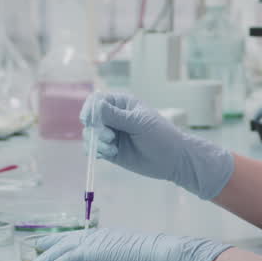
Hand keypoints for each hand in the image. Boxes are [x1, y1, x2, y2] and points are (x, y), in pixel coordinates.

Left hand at [28, 227, 230, 260]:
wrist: (167, 253)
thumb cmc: (159, 258)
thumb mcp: (138, 256)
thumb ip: (125, 257)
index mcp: (110, 236)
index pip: (82, 236)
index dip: (66, 240)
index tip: (55, 243)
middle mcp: (101, 235)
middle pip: (68, 239)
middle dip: (49, 245)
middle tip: (35, 249)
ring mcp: (97, 242)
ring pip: (62, 249)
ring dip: (45, 259)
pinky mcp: (94, 253)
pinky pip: (67, 259)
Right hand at [80, 92, 233, 200]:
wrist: (172, 159)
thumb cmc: (161, 135)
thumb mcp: (139, 123)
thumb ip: (116, 116)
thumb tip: (96, 105)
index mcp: (121, 104)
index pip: (96, 101)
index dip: (90, 109)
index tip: (89, 120)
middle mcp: (113, 117)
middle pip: (89, 118)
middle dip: (95, 129)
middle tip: (109, 137)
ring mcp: (110, 134)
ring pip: (89, 134)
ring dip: (96, 142)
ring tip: (112, 148)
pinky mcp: (110, 150)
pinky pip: (93, 149)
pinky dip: (96, 151)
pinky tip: (109, 154)